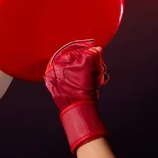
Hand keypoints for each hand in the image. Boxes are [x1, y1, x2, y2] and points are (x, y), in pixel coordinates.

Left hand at [44, 39, 108, 153]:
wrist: (78, 109)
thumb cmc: (78, 89)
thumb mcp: (86, 67)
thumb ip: (91, 54)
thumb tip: (96, 48)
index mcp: (57, 63)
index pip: (73, 50)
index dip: (87, 49)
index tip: (96, 49)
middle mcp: (58, 71)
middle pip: (79, 59)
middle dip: (93, 62)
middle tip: (99, 65)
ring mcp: (64, 80)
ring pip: (83, 69)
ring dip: (95, 71)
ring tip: (100, 76)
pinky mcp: (71, 87)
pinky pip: (82, 78)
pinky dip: (91, 78)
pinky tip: (99, 81)